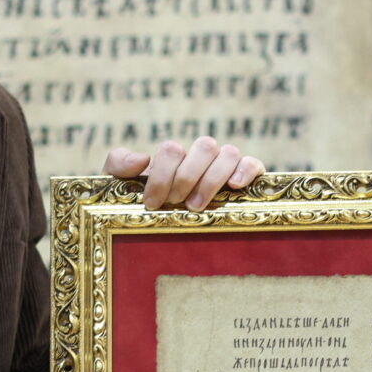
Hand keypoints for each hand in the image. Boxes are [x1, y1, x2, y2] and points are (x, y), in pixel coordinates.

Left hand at [106, 136, 265, 210]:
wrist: (156, 225)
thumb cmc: (144, 206)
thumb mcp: (121, 185)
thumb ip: (119, 165)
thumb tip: (142, 159)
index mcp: (174, 156)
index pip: (173, 149)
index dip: (162, 176)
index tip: (152, 203)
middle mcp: (201, 157)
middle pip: (205, 146)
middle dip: (188, 177)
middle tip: (176, 203)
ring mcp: (224, 166)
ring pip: (229, 153)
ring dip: (212, 179)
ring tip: (196, 206)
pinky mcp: (246, 178)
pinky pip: (253, 164)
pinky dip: (246, 170)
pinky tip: (234, 186)